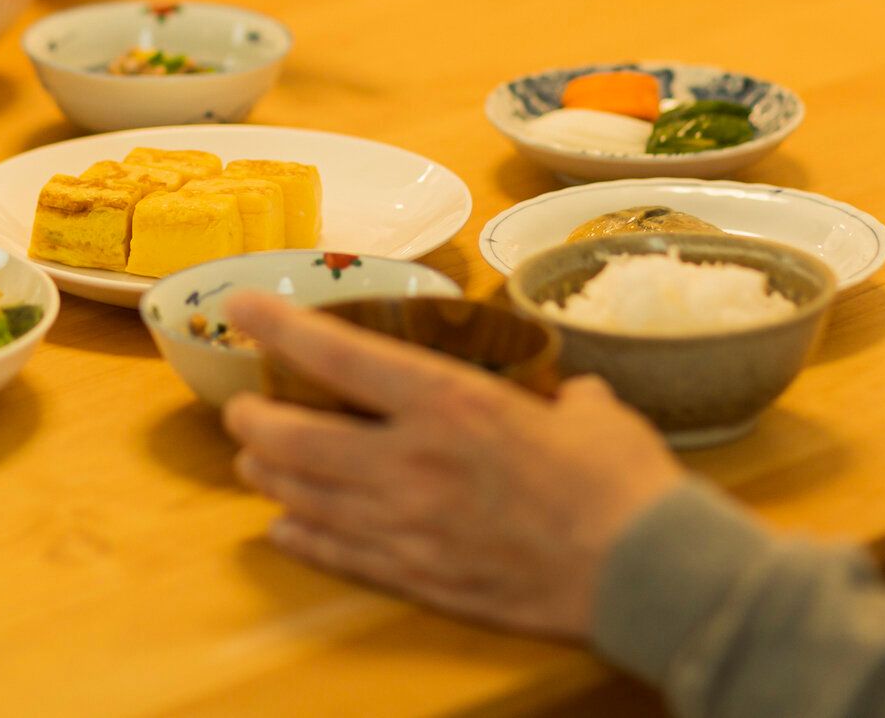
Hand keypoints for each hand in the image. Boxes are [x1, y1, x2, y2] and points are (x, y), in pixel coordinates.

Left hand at [221, 292, 681, 640]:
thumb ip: (553, 393)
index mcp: (450, 402)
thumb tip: (560, 392)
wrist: (645, 575)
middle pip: (295, 438)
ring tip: (253, 461)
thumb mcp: (585, 409)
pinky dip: (302, 536)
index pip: (338, 355)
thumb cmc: (620, 482)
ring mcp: (408, 526)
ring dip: (268, 475)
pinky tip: (284, 527)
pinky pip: (338, 554)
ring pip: (304, 498)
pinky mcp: (419, 577)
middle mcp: (411, 462)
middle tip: (243, 406)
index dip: (278, 326)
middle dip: (255, 419)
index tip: (240, 307)